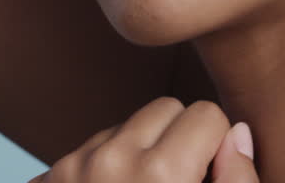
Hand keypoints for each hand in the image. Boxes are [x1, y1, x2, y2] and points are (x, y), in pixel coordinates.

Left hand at [29, 97, 257, 182]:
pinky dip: (103, 170)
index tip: (208, 178)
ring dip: (139, 152)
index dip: (214, 149)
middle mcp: (111, 162)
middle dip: (177, 141)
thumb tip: (237, 132)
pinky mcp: (47, 178)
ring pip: (125, 126)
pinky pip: (89, 148)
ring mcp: (72, 168)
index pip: (206, 115)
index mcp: (162, 176)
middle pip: (164, 108)